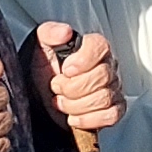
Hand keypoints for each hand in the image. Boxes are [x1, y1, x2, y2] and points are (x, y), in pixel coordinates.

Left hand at [25, 21, 122, 142]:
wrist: (38, 98)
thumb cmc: (42, 71)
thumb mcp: (38, 47)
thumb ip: (49, 33)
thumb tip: (65, 32)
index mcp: (91, 48)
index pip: (100, 46)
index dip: (83, 60)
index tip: (66, 69)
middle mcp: (107, 67)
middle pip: (102, 77)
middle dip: (72, 87)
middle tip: (57, 87)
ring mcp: (112, 89)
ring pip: (104, 98)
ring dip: (76, 105)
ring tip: (61, 102)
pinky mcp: (113, 110)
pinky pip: (111, 116)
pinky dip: (88, 119)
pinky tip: (73, 116)